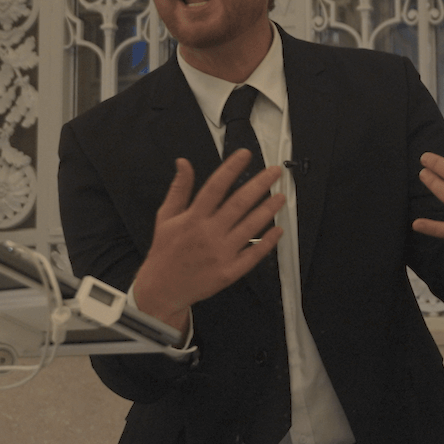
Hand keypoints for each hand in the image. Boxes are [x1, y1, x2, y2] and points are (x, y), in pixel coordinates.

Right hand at [130, 151, 285, 331]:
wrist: (162, 289)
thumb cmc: (165, 251)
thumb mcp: (165, 217)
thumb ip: (179, 189)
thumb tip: (184, 162)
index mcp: (192, 218)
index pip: (215, 187)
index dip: (231, 168)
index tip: (245, 154)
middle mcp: (208, 233)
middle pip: (239, 204)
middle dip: (260, 184)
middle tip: (276, 171)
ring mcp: (220, 254)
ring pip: (250, 227)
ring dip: (268, 210)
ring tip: (281, 196)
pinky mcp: (229, 272)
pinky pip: (253, 255)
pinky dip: (267, 242)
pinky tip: (278, 230)